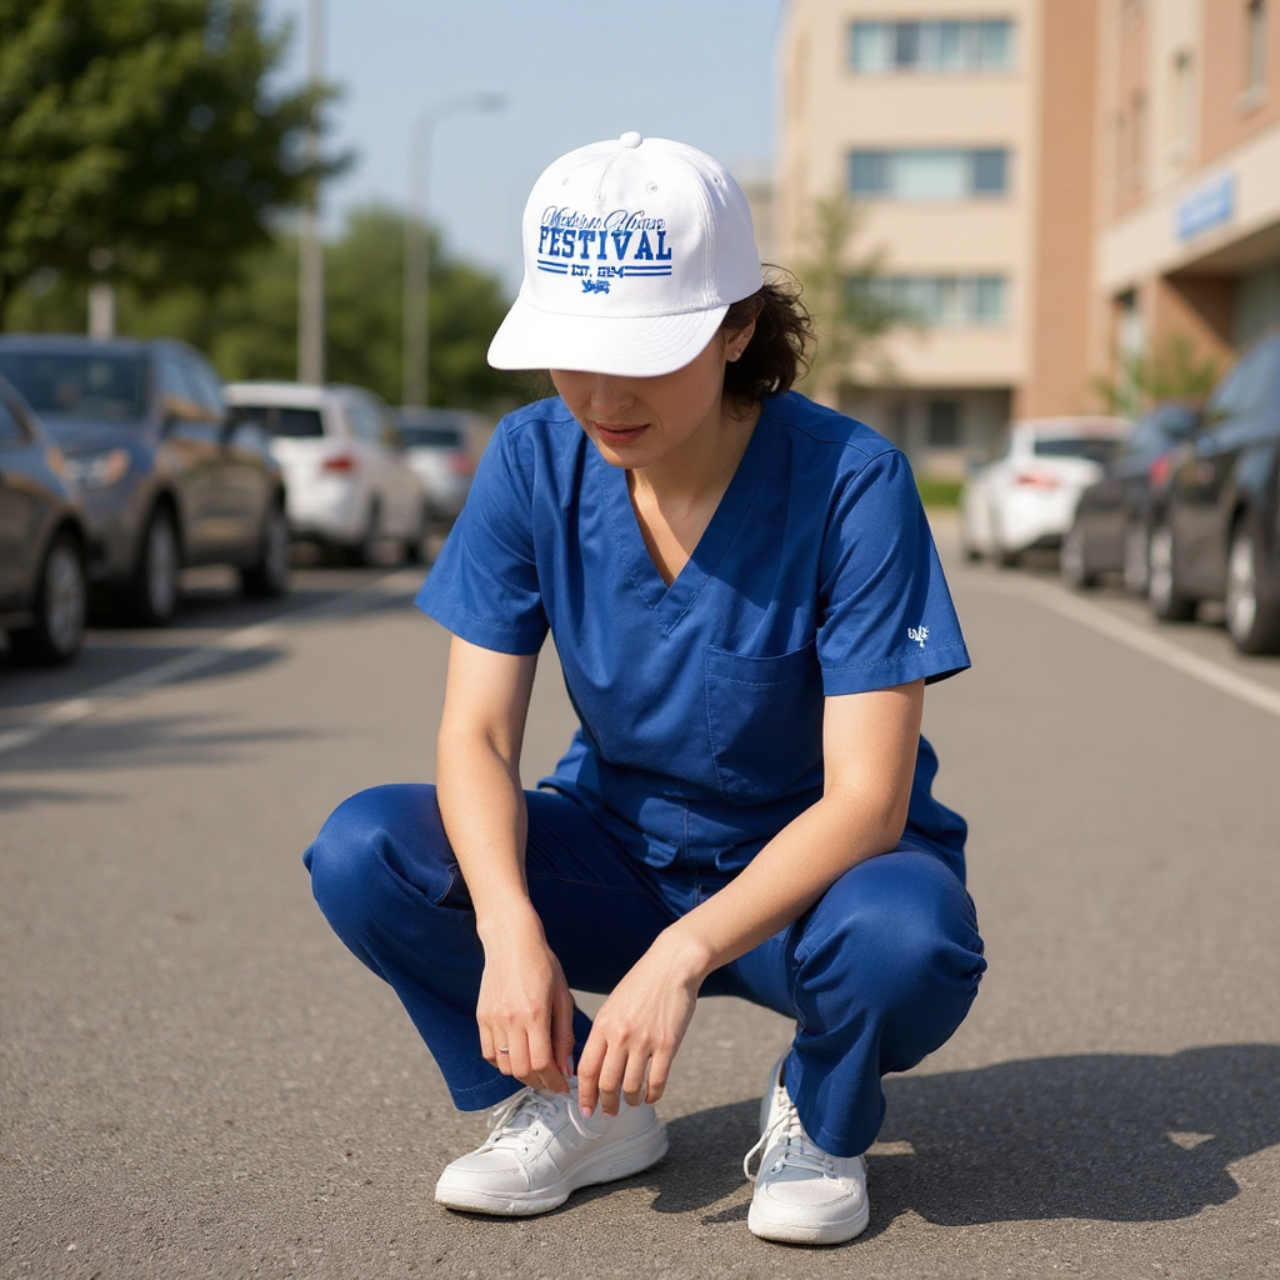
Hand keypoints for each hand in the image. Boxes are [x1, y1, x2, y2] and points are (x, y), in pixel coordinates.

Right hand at [477, 917, 575, 1094]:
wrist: (511, 940)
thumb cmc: (542, 963)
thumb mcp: (562, 995)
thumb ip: (564, 1033)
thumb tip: (565, 1066)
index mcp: (535, 1013)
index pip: (542, 1063)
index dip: (554, 1081)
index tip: (563, 1087)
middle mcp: (511, 1019)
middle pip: (522, 1070)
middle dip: (539, 1083)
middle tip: (551, 1082)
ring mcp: (493, 1019)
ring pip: (504, 1066)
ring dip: (521, 1075)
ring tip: (536, 1070)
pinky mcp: (482, 1017)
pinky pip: (489, 1053)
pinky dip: (503, 1062)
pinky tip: (517, 1056)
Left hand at [577, 932, 704, 1116]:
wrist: (672, 965)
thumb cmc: (642, 983)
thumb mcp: (613, 1004)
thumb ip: (604, 1032)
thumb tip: (595, 1064)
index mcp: (603, 1024)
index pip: (587, 1069)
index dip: (584, 1094)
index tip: (584, 1108)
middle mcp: (620, 1035)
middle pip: (607, 1083)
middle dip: (605, 1104)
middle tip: (608, 1112)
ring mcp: (645, 1041)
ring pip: (631, 1087)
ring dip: (629, 1102)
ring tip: (630, 1103)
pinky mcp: (667, 1044)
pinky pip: (657, 1081)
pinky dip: (652, 1095)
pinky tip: (650, 1096)